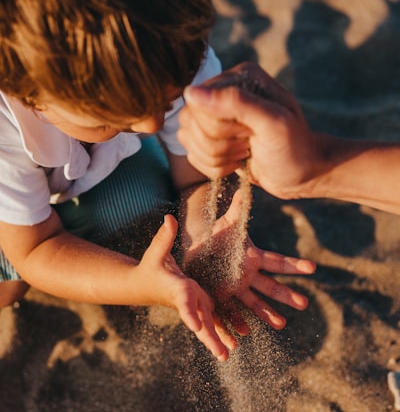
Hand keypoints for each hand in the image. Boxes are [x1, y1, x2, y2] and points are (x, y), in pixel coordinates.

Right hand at [135, 214, 235, 360]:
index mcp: (177, 288)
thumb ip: (164, 237)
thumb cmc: (150, 266)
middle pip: (199, 320)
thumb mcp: (156, 251)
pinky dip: (219, 332)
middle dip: (210, 336)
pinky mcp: (198, 304)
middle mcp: (186, 300)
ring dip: (217, 338)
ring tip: (228, 354)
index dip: (190, 312)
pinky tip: (232, 343)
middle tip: (222, 354)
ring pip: (206, 324)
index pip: (184, 301)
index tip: (196, 326)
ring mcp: (193, 304)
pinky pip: (210, 321)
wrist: (143, 284)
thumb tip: (168, 218)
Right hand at [178, 62, 322, 199]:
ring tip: (244, 153)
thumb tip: (191, 92)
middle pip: (190, 121)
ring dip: (216, 157)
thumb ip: (235, 102)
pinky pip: (192, 154)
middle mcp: (222, 92)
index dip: (219, 126)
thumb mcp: (272, 122)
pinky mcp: (211, 138)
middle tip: (248, 144)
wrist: (302, 174)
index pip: (199, 102)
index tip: (249, 133)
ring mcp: (214, 116)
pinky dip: (214, 167)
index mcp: (238, 78)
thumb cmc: (294, 147)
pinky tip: (237, 162)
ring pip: (187, 138)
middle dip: (219, 144)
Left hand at [183, 190, 315, 332]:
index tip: (313, 268)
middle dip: (286, 295)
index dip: (294, 265)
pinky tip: (244, 332)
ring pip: (254, 303)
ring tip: (281, 324)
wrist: (198, 250)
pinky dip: (237, 322)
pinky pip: (231, 311)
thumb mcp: (228, 223)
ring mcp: (236, 288)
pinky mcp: (221, 297)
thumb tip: (247, 184)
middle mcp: (249, 276)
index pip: (277, 261)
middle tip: (304, 303)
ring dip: (267, 313)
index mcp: (253, 258)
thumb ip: (238, 208)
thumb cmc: (217, 235)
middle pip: (270, 286)